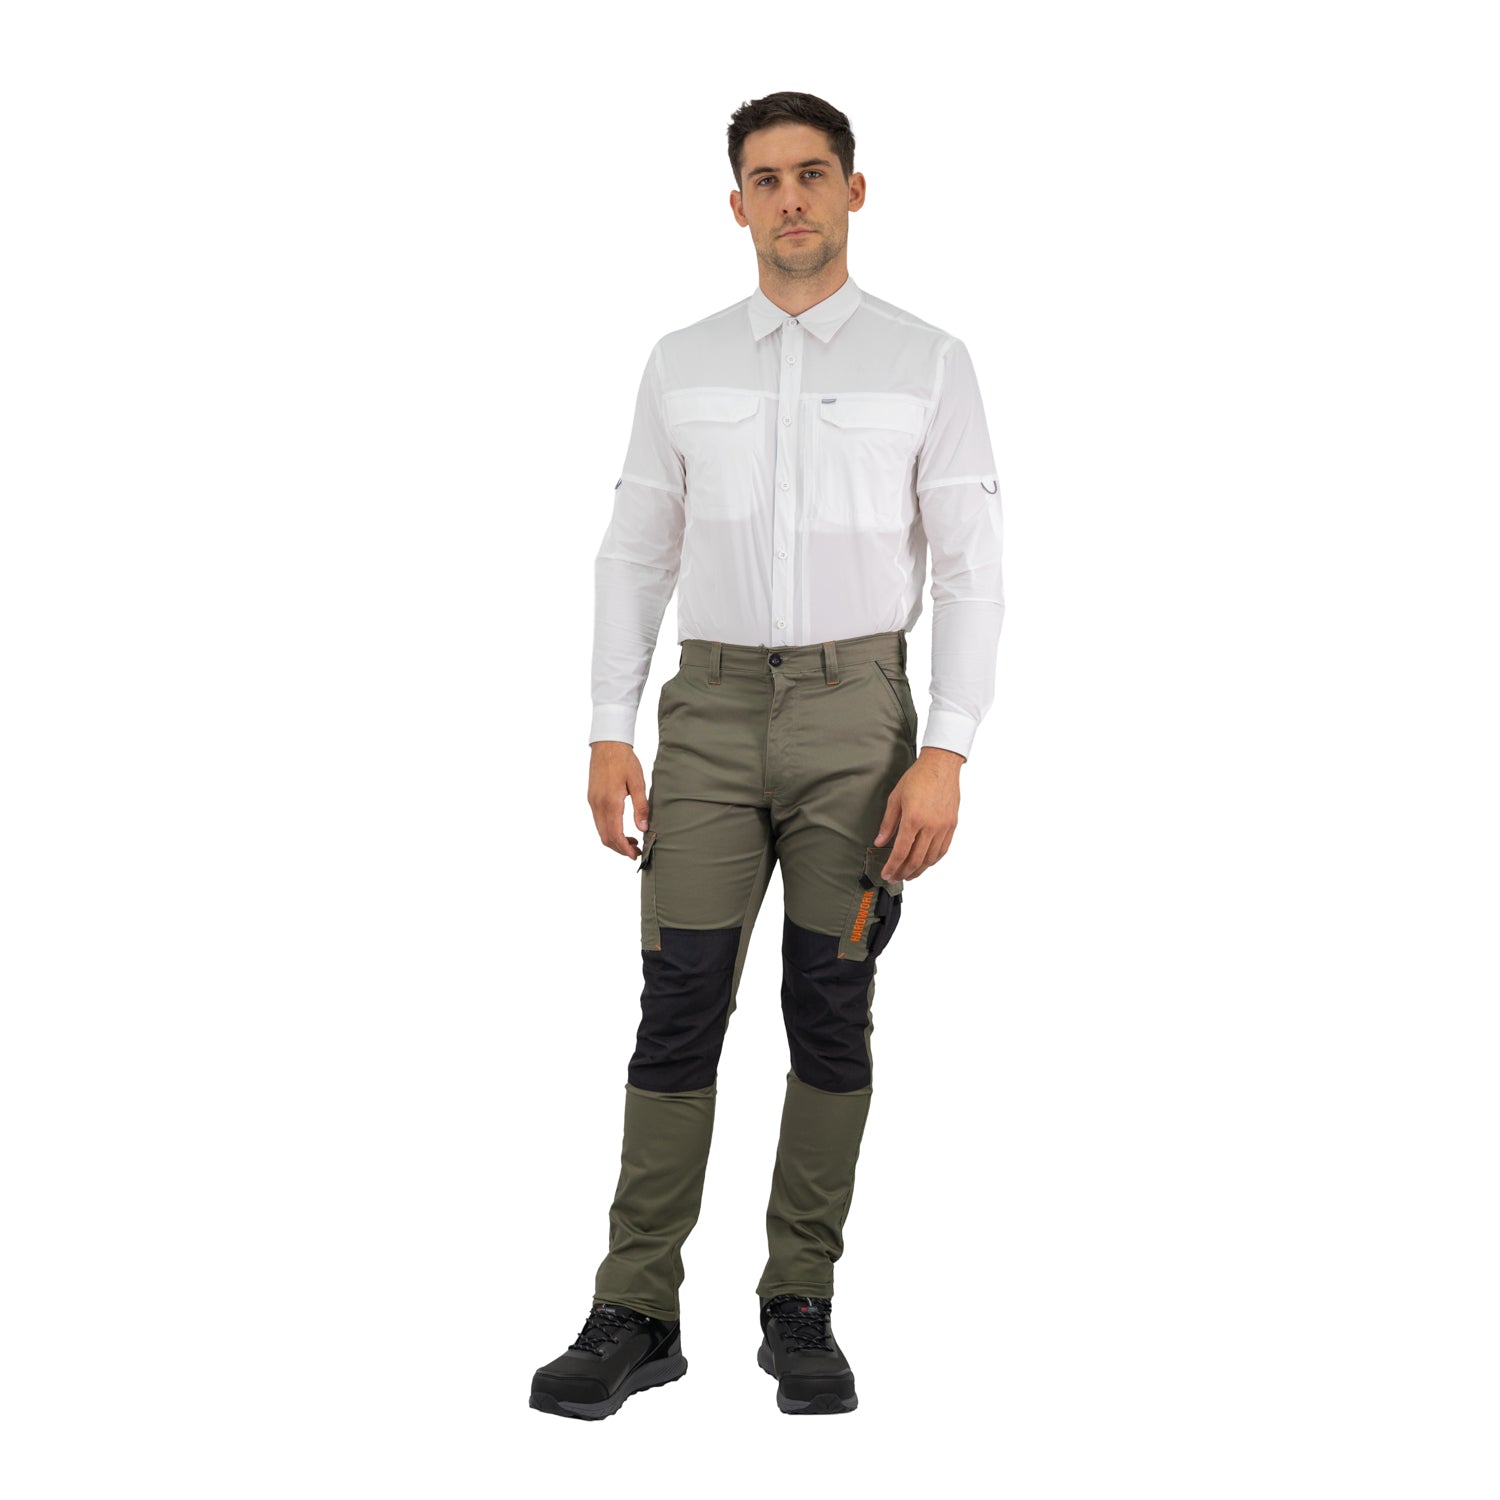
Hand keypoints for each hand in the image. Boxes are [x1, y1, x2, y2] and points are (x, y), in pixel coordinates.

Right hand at [588, 740, 649, 858]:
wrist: (607, 744)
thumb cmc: (624, 761)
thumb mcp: (637, 782)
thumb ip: (640, 807)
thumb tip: (643, 828)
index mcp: (610, 802)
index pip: (615, 835)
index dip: (624, 849)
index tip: (635, 855)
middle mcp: (598, 805)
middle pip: (605, 837)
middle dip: (619, 848)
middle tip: (635, 851)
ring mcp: (592, 802)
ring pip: (600, 830)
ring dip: (614, 840)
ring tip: (631, 841)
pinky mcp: (592, 798)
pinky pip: (598, 821)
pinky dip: (609, 829)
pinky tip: (621, 827)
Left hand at [872, 747, 963, 880]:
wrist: (941, 765)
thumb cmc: (917, 778)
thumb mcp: (895, 798)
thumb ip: (888, 823)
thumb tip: (879, 842)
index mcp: (913, 819)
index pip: (901, 852)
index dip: (892, 867)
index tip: (886, 874)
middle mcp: (930, 826)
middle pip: (916, 859)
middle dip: (903, 872)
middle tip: (895, 877)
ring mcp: (943, 827)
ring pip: (931, 858)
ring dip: (919, 870)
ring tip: (909, 874)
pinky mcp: (952, 825)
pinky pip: (943, 850)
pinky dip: (933, 860)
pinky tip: (925, 863)